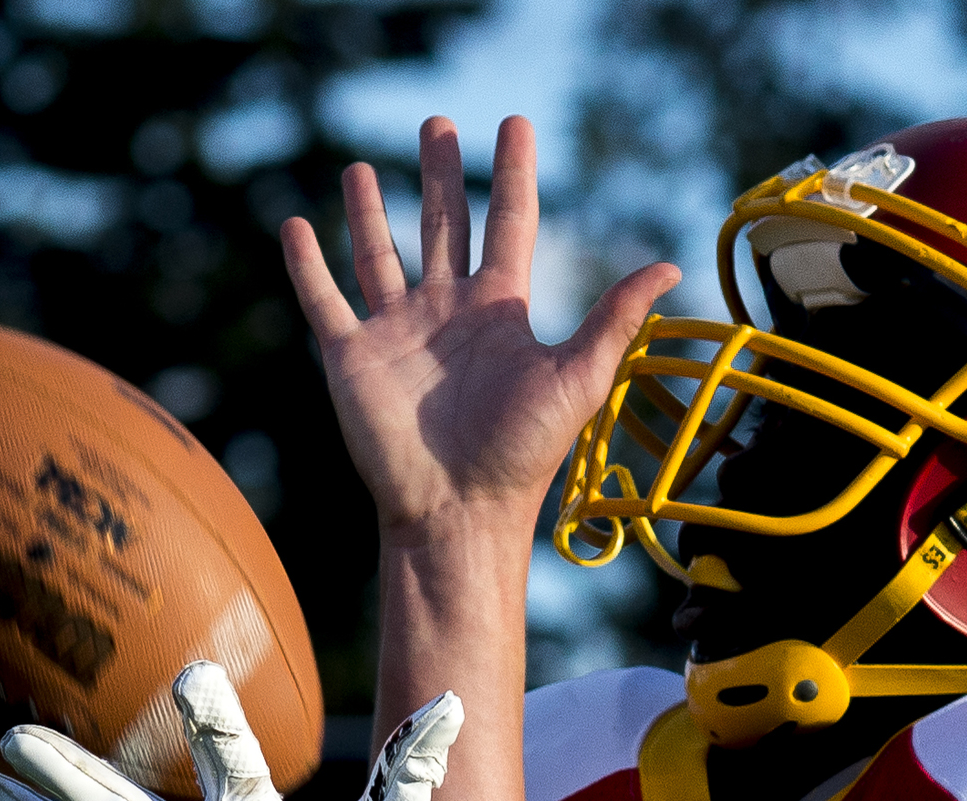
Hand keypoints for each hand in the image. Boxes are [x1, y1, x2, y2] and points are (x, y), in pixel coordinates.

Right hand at [280, 115, 679, 542]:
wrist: (458, 511)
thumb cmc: (522, 454)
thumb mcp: (578, 378)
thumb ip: (615, 319)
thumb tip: (671, 267)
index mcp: (500, 310)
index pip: (508, 222)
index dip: (513, 173)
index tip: (516, 124)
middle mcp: (447, 312)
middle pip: (443, 224)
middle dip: (440, 174)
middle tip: (437, 123)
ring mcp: (397, 332)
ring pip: (379, 254)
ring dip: (368, 211)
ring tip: (360, 166)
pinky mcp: (353, 357)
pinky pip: (325, 299)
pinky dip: (306, 264)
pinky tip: (295, 226)